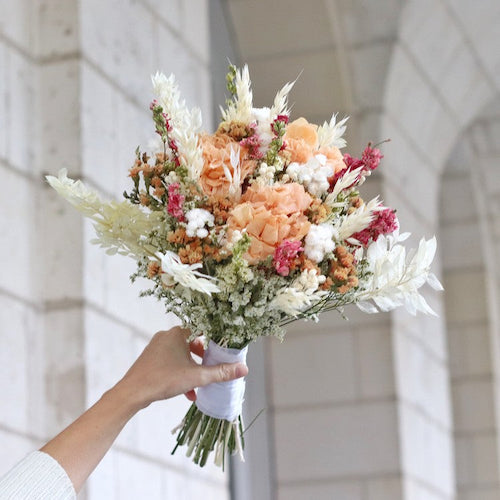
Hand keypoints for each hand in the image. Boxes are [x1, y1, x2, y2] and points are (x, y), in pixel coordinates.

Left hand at [115, 327, 248, 410]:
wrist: (132, 392)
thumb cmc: (164, 379)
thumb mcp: (197, 376)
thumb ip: (221, 372)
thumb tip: (243, 369)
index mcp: (178, 333)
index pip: (202, 329)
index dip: (214, 339)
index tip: (223, 349)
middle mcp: (166, 335)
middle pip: (192, 342)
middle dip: (203, 357)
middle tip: (211, 367)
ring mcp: (157, 346)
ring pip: (181, 353)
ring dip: (192, 367)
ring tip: (199, 382)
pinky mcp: (150, 358)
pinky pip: (171, 360)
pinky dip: (180, 371)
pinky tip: (186, 390)